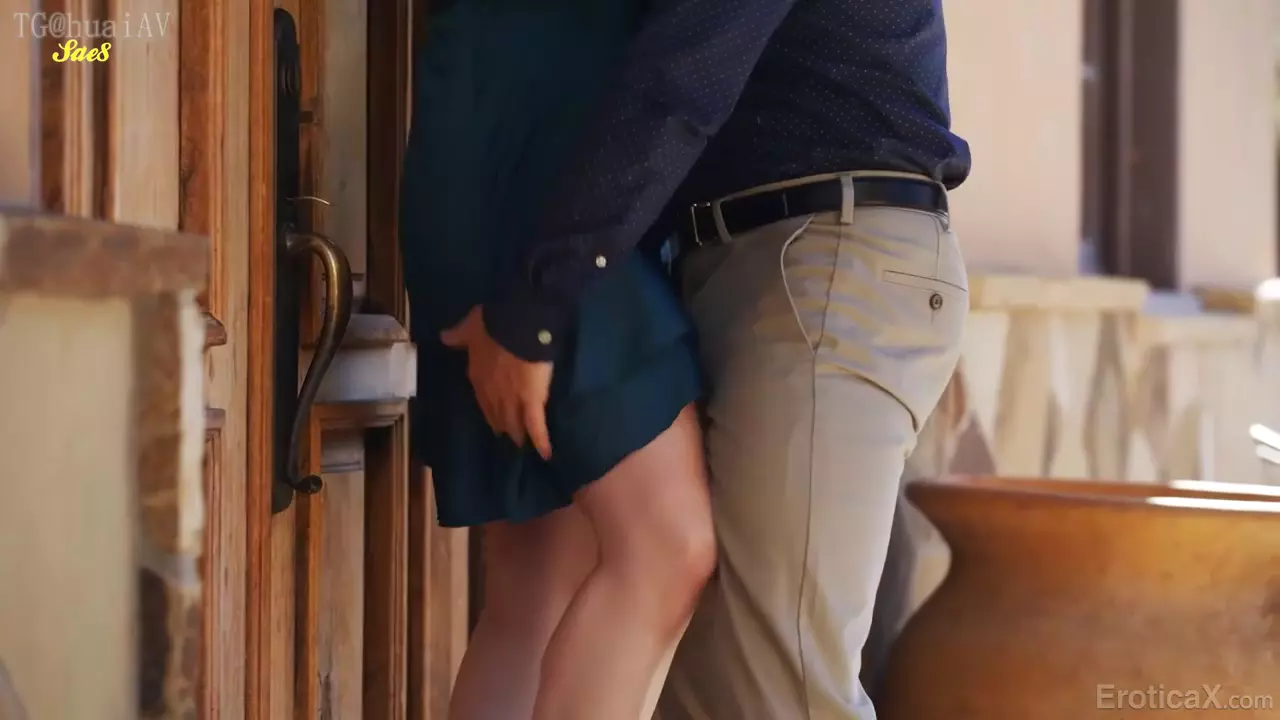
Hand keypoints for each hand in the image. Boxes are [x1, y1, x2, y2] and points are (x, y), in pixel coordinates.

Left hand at [440, 306, 553, 458]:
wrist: (515, 325)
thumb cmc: (492, 324)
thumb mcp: (469, 328)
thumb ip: (457, 335)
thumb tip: (443, 337)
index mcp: (477, 376)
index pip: (482, 398)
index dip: (488, 409)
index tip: (492, 417)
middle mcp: (492, 393)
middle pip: (496, 414)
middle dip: (501, 425)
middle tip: (506, 435)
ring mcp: (512, 399)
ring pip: (513, 422)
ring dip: (516, 434)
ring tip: (521, 445)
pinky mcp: (532, 401)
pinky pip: (536, 425)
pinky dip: (540, 440)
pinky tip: (545, 454)